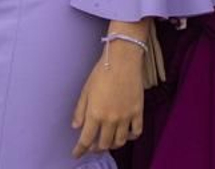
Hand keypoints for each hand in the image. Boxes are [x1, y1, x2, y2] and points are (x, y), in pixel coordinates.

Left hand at [72, 35, 145, 155]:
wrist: (123, 59)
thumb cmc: (102, 71)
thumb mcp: (85, 90)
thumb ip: (80, 111)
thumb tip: (76, 126)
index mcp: (95, 114)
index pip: (86, 140)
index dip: (80, 150)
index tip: (76, 154)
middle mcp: (110, 119)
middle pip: (103, 144)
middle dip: (96, 148)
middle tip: (93, 146)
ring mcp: (126, 117)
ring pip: (119, 142)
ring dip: (112, 144)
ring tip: (108, 141)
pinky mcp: (138, 112)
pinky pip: (136, 132)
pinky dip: (130, 137)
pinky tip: (126, 134)